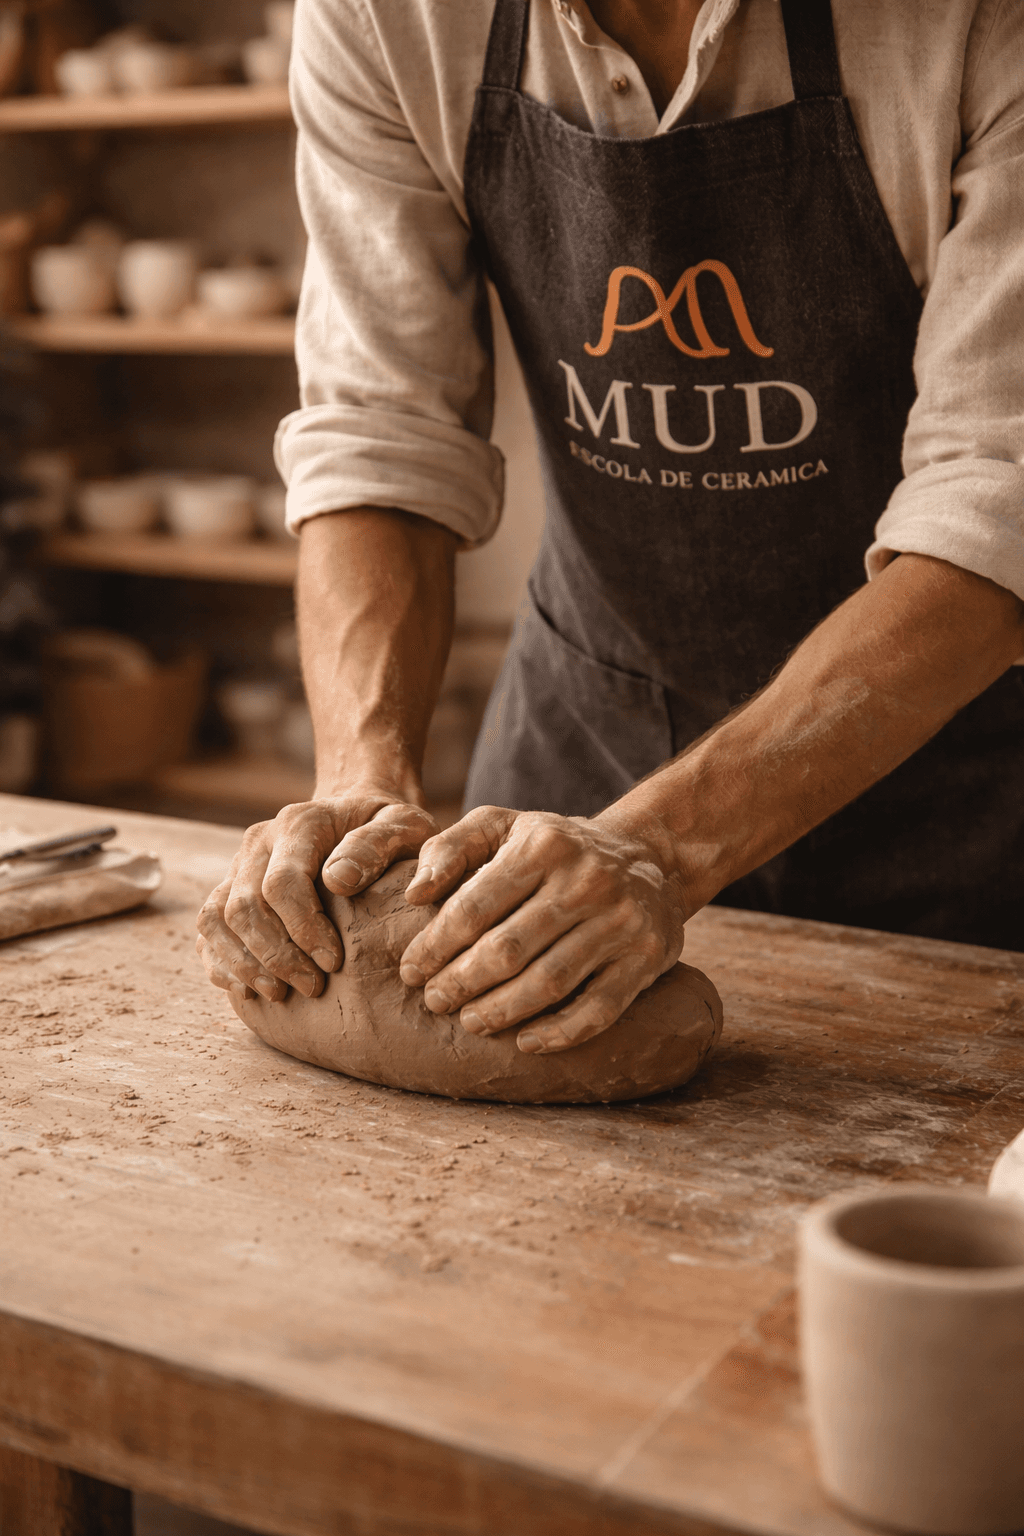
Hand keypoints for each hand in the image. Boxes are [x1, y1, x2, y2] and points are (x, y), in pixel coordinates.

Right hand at [196, 791, 438, 1001]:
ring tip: (280, 994)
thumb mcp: (402, 824)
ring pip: (215, 920)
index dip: (303, 929)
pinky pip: (208, 930)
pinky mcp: (229, 889)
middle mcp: (259, 842)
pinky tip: (252, 989)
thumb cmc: (386, 826)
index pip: (282, 883)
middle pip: (243, 907)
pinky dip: (223, 963)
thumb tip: (338, 881)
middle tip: (313, 987)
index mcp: (299, 823)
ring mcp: (239, 866)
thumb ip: (376, 845)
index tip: (333, 962)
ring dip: (244, 964)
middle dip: (275, 956)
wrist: (357, 813)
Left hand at [397, 806, 685, 1053]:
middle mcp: (587, 880)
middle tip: (435, 1001)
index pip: (475, 906)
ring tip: (470, 1021)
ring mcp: (620, 921)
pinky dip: (560, 1032)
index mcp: (543, 845)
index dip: (436, 946)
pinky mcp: (645, 957)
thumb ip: (450, 848)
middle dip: (462, 982)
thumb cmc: (553, 847)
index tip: (411, 972)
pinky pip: (599, 1008)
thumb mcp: (502, 826)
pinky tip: (525, 1042)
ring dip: (501, 1011)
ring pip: (550, 982)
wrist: (647, 856)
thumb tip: (414, 894)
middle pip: (509, 949)